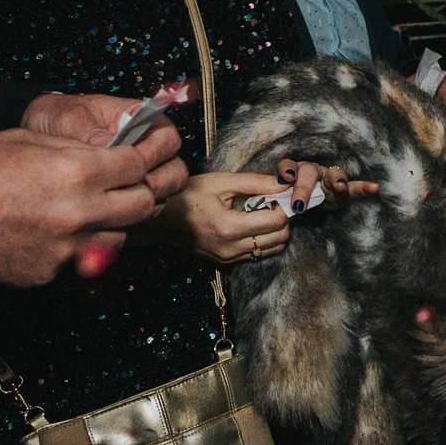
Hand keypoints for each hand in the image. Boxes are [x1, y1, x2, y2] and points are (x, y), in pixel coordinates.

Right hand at [0, 124, 177, 285]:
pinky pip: (79, 258)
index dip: (143, 158)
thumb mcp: (30, 141)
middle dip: (141, 192)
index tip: (141, 156)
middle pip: (142, 205)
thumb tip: (110, 153)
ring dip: (112, 223)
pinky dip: (74, 245)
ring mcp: (66, 247)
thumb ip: (77, 150)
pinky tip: (50, 231)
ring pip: (118, 237)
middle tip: (128, 185)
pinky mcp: (48, 272)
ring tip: (86, 209)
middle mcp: (79, 212)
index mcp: (77, 172)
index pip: (139, 165)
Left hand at [22, 91, 188, 202]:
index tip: (132, 165)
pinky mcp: (125, 195)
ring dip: (145, 201)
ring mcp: (139, 174)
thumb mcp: (69, 120)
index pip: (168, 140)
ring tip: (113, 202)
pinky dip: (129, 214)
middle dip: (157, 184)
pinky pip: (141, 210)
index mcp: (141, 119)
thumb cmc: (56, 118)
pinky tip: (105, 212)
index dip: (155, 154)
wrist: (35, 134)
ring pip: (162, 194)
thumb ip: (94, 135)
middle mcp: (146, 148)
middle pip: (174, 172)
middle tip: (128, 190)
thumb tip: (112, 149)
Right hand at [156, 172, 294, 264]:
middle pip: (279, 238)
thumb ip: (256, 183)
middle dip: (283, 218)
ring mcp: (228, 258)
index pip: (277, 222)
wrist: (160, 219)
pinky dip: (264, 239)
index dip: (284, 205)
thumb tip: (285, 183)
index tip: (281, 193)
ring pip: (272, 249)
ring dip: (276, 230)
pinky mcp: (226, 262)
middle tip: (274, 201)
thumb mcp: (221, 182)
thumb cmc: (188, 195)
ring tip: (263, 211)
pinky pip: (257, 254)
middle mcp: (231, 248)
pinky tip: (253, 223)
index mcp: (229, 227)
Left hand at [272, 157, 376, 202]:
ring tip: (340, 187)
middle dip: (304, 188)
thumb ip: (271, 199)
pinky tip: (375, 188)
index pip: (288, 166)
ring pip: (333, 175)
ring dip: (337, 180)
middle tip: (299, 205)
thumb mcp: (276, 198)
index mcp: (292, 171)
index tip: (285, 177)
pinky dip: (364, 187)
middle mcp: (311, 170)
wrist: (304, 204)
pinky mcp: (344, 188)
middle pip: (309, 172)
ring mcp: (329, 177)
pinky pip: (355, 187)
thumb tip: (259, 208)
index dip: (287, 170)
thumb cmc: (287, 200)